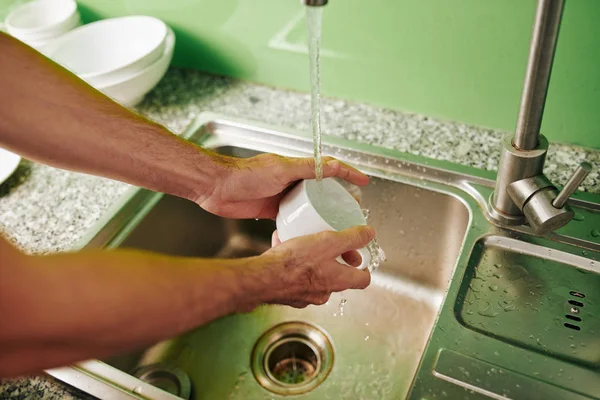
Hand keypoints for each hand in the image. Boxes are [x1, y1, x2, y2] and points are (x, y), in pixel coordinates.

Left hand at [198, 154, 368, 218]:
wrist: (217, 188)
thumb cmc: (245, 175)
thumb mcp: (281, 169)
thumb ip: (307, 168)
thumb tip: (333, 166)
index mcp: (297, 169)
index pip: (329, 169)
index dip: (348, 175)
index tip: (364, 183)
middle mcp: (292, 182)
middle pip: (322, 194)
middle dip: (339, 207)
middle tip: (352, 219)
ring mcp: (283, 198)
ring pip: (309, 210)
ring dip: (322, 221)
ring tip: (335, 235)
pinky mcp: (272, 212)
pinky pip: (293, 221)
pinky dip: (302, 228)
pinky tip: (309, 239)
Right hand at [253, 225, 373, 307]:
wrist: (262, 278)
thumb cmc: (294, 263)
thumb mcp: (328, 242)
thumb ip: (350, 238)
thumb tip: (369, 234)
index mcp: (338, 281)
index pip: (363, 280)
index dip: (364, 268)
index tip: (359, 258)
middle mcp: (323, 292)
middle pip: (337, 277)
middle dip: (334, 260)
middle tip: (329, 245)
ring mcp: (304, 295)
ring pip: (314, 276)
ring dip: (311, 260)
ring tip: (302, 242)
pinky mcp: (287, 294)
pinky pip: (294, 276)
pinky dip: (292, 264)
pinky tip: (282, 247)